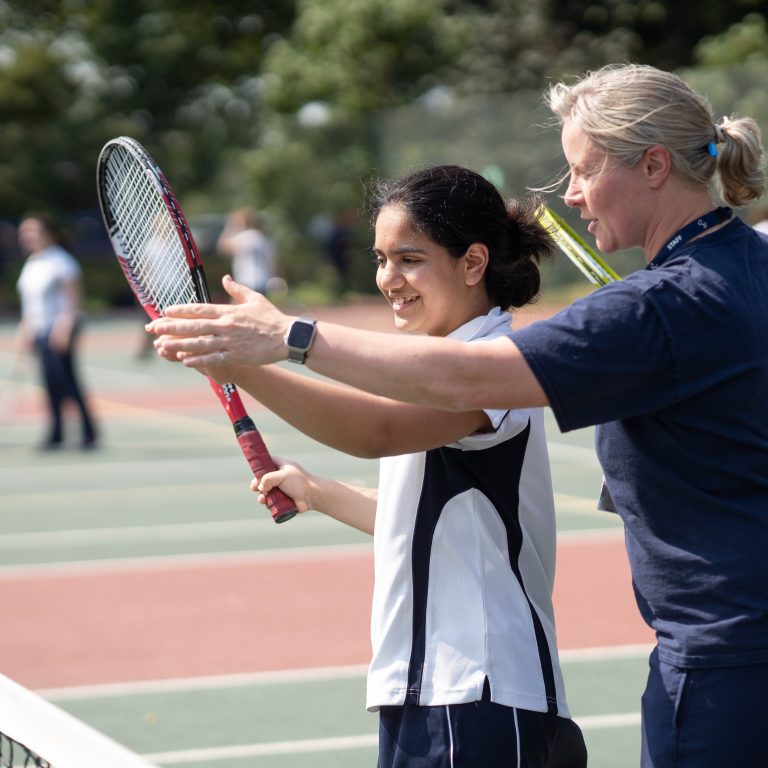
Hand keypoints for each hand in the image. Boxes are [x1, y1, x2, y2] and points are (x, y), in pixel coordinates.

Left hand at [146, 275, 292, 369]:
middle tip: (153, 327)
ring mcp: (230, 341)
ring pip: (199, 343)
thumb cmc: (272, 318)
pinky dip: (198, 359)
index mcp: (229, 310)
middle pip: (193, 325)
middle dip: (170, 327)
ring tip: (162, 345)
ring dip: (178, 344)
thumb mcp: (255, 298)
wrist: (287, 337)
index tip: (165, 310)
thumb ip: (237, 289)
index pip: (199, 309)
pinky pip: (213, 358)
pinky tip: (184, 360)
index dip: (181, 310)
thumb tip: (225, 278)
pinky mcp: (237, 355)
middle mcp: (226, 325)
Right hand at [253, 458, 313, 513]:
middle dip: (256, 484)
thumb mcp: (283, 475)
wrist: (313, 497)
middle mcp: (279, 477)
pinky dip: (268, 504)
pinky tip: (268, 504)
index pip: (267, 462)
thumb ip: (269, 478)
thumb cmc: (300, 482)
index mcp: (281, 466)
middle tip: (254, 488)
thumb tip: (260, 487)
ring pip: (265, 493)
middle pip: (262, 480)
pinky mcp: (281, 500)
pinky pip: (270, 502)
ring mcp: (280, 489)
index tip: (253, 472)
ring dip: (261, 496)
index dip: (259, 466)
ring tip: (263, 498)